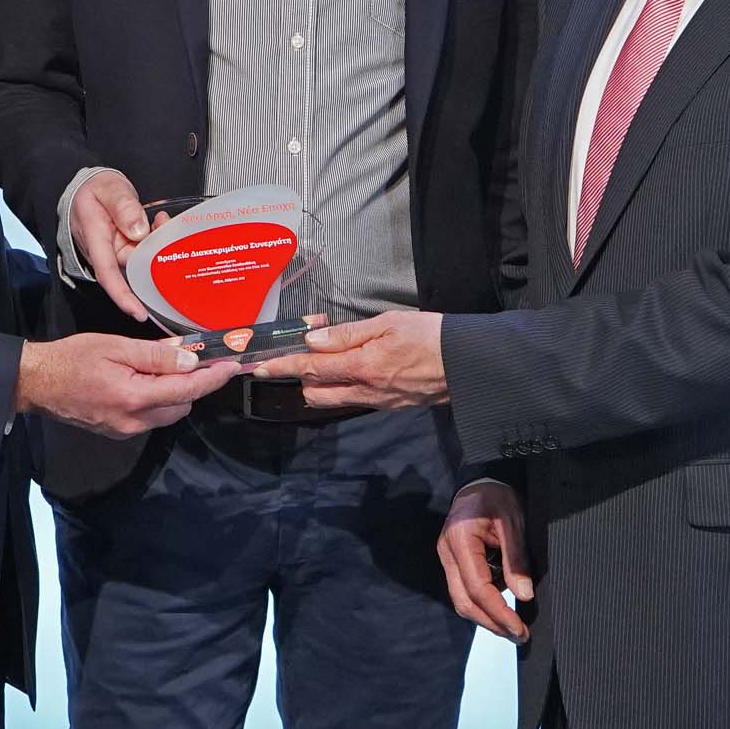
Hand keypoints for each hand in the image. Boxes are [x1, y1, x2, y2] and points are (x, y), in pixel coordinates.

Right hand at [14, 333, 238, 438]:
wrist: (38, 383)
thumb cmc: (74, 358)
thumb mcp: (115, 347)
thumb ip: (155, 356)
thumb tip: (191, 360)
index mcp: (134, 397)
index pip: (187, 390)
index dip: (213, 378)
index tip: (233, 366)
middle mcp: (134, 421)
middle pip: (182, 405)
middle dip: (192, 383)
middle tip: (191, 356)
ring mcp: (126, 430)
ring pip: (168, 413)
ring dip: (174, 392)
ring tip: (161, 365)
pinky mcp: (119, 431)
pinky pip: (151, 417)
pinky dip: (157, 399)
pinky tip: (144, 379)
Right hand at [71, 170, 150, 321]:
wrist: (89, 187)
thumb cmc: (94, 189)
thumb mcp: (109, 189)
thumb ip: (124, 206)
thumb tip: (139, 230)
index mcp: (95, 239)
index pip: (107, 274)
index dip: (123, 296)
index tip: (138, 313)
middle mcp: (105, 250)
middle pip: (132, 266)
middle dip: (153, 255)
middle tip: (166, 227)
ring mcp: (115, 250)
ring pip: (141, 256)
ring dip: (157, 243)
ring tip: (163, 221)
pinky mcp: (124, 247)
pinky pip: (143, 249)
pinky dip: (155, 238)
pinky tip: (160, 223)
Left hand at [253, 309, 447, 408]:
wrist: (468, 365)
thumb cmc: (431, 336)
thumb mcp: (389, 323)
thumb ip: (348, 334)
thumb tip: (314, 340)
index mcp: (363, 367)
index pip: (312, 369)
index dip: (284, 367)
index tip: (260, 367)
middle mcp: (366, 390)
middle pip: (316, 393)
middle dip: (299, 378)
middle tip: (295, 358)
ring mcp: (378, 402)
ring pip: (333, 400)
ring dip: (320, 385)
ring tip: (322, 363)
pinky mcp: (390, 406)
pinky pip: (354, 400)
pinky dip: (342, 388)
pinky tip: (348, 371)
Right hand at [439, 481, 533, 640]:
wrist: (482, 479)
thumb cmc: (496, 495)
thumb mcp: (513, 522)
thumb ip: (516, 559)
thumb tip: (524, 595)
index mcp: (460, 541)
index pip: (478, 588)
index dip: (499, 613)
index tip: (519, 628)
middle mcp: (447, 553)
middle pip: (464, 602)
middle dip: (491, 623)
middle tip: (519, 635)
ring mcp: (448, 558)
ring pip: (462, 599)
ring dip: (487, 616)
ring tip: (515, 625)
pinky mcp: (454, 561)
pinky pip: (466, 589)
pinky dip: (485, 602)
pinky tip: (504, 604)